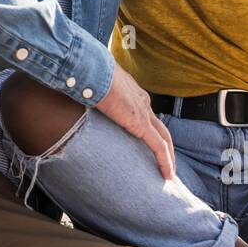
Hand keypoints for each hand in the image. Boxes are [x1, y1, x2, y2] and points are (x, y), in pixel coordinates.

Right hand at [95, 62, 175, 179]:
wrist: (92, 71)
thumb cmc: (87, 74)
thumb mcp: (92, 85)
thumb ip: (91, 95)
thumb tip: (78, 99)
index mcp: (132, 92)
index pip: (145, 112)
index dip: (149, 128)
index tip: (148, 140)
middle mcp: (142, 101)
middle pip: (159, 127)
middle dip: (165, 145)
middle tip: (166, 161)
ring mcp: (143, 112)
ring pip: (164, 138)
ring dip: (168, 156)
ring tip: (168, 173)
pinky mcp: (141, 124)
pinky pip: (159, 146)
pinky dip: (165, 161)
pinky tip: (167, 175)